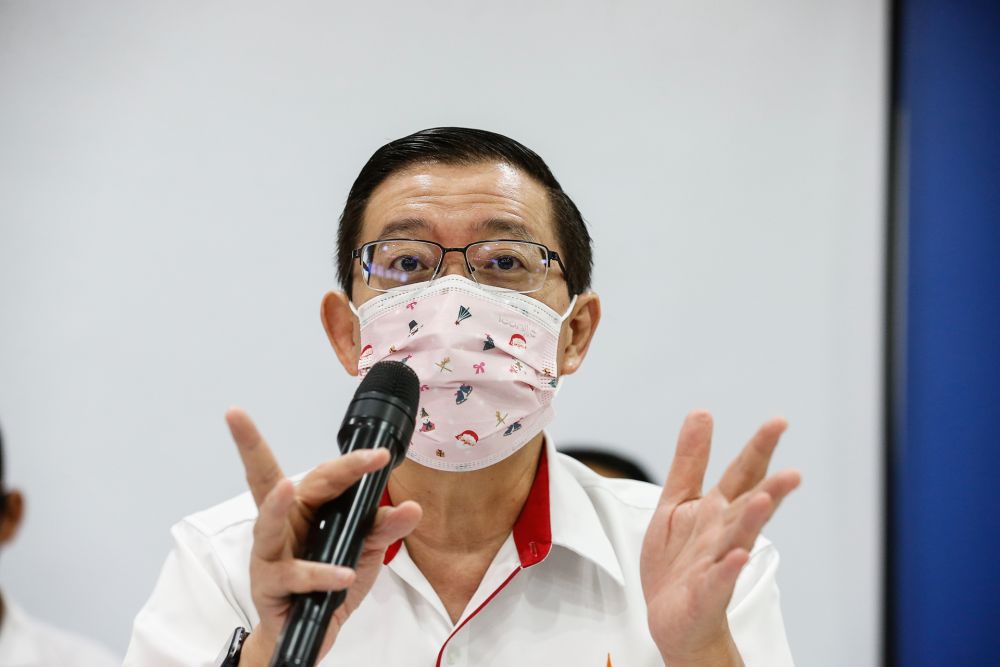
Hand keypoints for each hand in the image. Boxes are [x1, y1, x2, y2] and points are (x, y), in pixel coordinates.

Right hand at [224, 407, 421, 666]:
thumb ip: (385, 528)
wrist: (313, 634)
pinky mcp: (267, 586)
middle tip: (248, 423)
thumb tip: (412, 508)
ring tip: (286, 487)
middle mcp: (281, 524)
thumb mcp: (366, 551)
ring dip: (274, 506)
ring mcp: (268, 554)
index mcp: (306, 508)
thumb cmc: (331, 583)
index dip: (350, 461)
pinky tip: (343, 574)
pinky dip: (320, 574)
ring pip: (266, 525)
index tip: (382, 454)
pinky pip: (294, 576)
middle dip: (253, 448)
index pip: (324, 475)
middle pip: (273, 481)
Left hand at [640, 411, 800, 666]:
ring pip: (739, 538)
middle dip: (771, 489)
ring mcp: (718, 562)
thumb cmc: (680, 559)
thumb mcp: (677, 500)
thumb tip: (702, 412)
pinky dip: (728, 568)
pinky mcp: (706, 592)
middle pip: (750, 506)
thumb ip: (691, 460)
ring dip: (753, 519)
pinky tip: (738, 556)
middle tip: (793, 473)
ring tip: (767, 499)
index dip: (759, 449)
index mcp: (719, 509)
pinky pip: (718, 579)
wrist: (672, 616)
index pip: (743, 474)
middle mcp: (725, 533)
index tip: (778, 422)